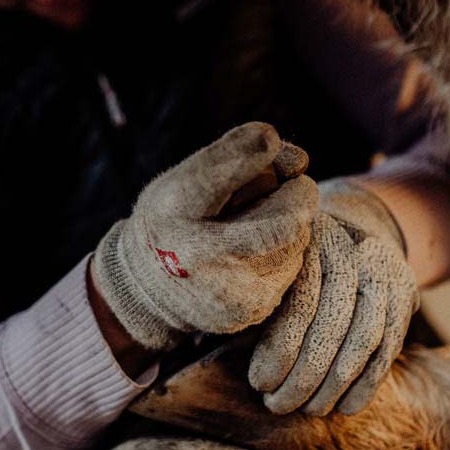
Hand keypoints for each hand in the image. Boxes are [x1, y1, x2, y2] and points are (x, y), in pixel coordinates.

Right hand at [92, 122, 318, 349]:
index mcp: (175, 210)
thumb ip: (239, 154)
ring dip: (290, 225)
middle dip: (298, 197)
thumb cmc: (175, 217)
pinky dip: (284, 252)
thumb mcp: (187, 176)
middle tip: (293, 186)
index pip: (216, 177)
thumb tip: (300, 161)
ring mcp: (229, 290)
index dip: (251, 154)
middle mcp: (199, 255)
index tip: (269, 139)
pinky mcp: (252, 310)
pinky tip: (256, 252)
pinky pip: (292, 268)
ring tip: (259, 223)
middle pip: (285, 222)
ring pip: (295, 243)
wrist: (149, 289)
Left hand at [248, 178, 417, 414]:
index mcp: (307, 237)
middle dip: (306, 374)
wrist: (347, 231)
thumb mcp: (259, 270)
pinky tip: (345, 408)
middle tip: (278, 406)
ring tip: (309, 411)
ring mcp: (383, 268)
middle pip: (333, 322)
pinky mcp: (405, 289)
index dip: (280, 349)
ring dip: (335, 383)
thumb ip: (238, 303)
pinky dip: (368, 381)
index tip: (258, 384)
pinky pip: (390, 344)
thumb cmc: (284, 264)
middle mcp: (350, 247)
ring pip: (364, 337)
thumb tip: (192, 349)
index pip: (299, 300)